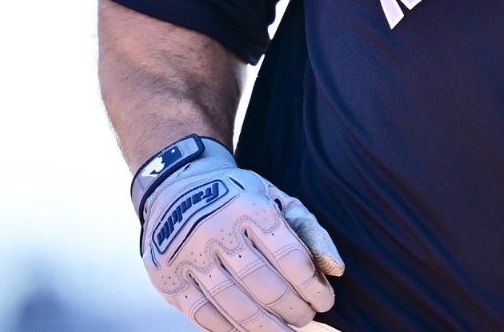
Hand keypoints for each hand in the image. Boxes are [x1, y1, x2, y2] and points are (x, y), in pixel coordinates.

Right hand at [134, 136, 343, 331]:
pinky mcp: (167, 277)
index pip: (292, 258)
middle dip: (294, 310)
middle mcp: (216, 229)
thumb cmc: (239, 198)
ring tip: (286, 331)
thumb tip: (336, 270)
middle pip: (266, 287)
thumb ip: (310, 232)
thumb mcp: (277, 200)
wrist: (177, 186)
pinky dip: (233, 329)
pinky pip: (205, 315)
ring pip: (236, 306)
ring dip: (268, 327)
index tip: (325, 301)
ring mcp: (188, 255)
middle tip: (306, 317)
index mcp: (250, 207)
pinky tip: (252, 331)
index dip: (313, 287)